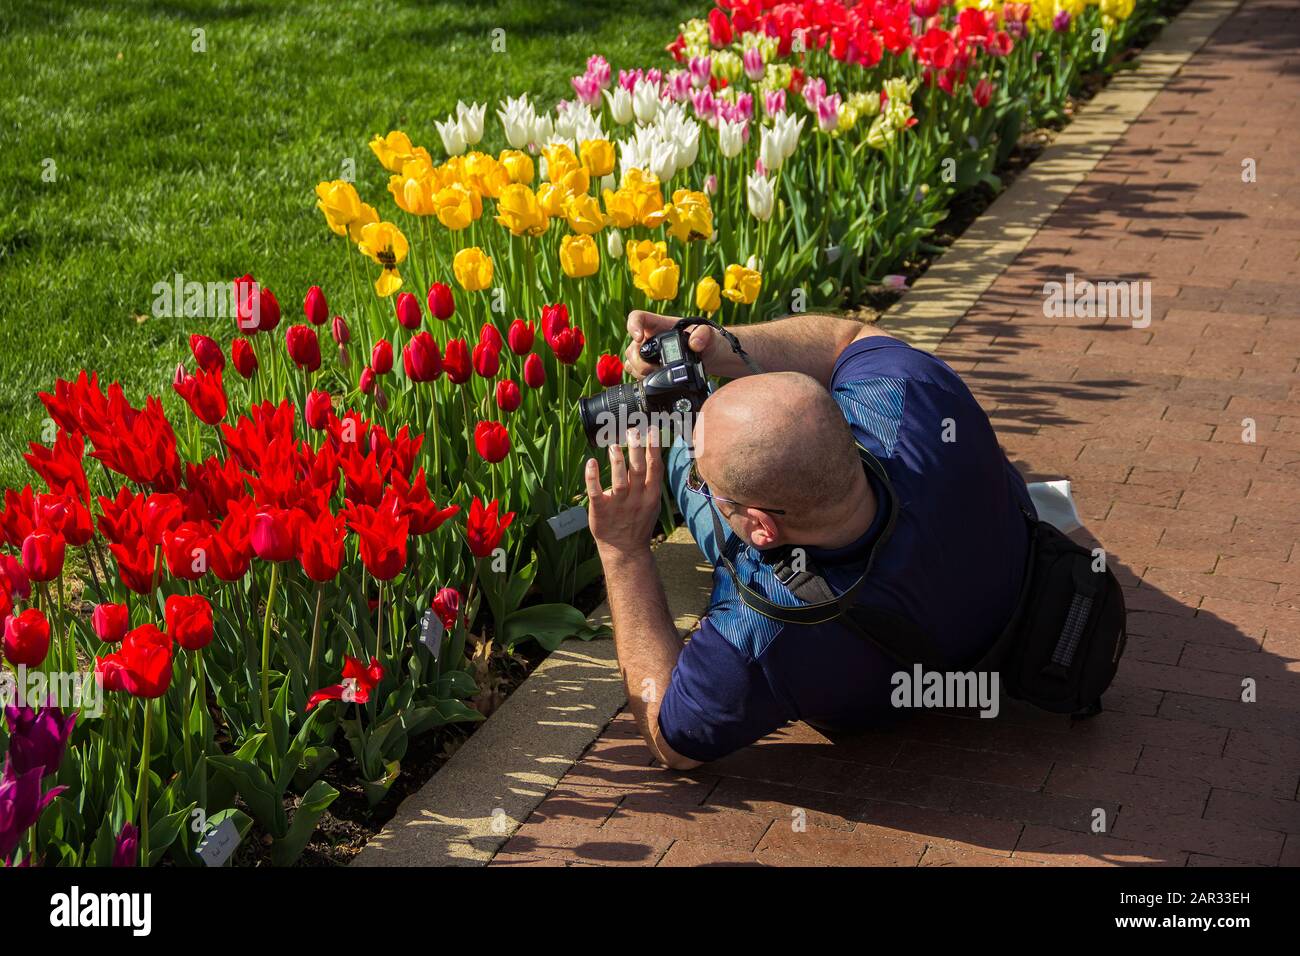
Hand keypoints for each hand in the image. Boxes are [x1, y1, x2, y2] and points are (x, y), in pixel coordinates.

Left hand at [585, 428, 663, 558]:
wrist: (625, 550)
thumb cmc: (638, 522)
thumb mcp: (653, 503)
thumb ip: (652, 481)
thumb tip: (654, 454)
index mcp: (651, 495)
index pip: (655, 468)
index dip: (653, 448)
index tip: (650, 429)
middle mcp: (636, 499)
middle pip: (638, 471)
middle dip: (637, 449)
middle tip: (632, 430)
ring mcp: (618, 506)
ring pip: (619, 481)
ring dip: (617, 462)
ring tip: (613, 445)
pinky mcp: (601, 511)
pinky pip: (596, 493)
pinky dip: (593, 477)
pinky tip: (591, 463)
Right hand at [623, 310, 717, 379]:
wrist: (713, 359)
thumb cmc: (710, 342)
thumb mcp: (711, 336)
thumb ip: (704, 334)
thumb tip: (694, 343)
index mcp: (661, 325)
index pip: (638, 318)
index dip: (633, 325)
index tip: (639, 337)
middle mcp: (652, 338)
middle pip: (632, 346)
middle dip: (638, 360)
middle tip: (653, 368)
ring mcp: (650, 354)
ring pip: (632, 361)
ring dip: (639, 371)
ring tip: (657, 375)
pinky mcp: (651, 368)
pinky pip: (636, 372)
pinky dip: (641, 378)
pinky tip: (654, 381)